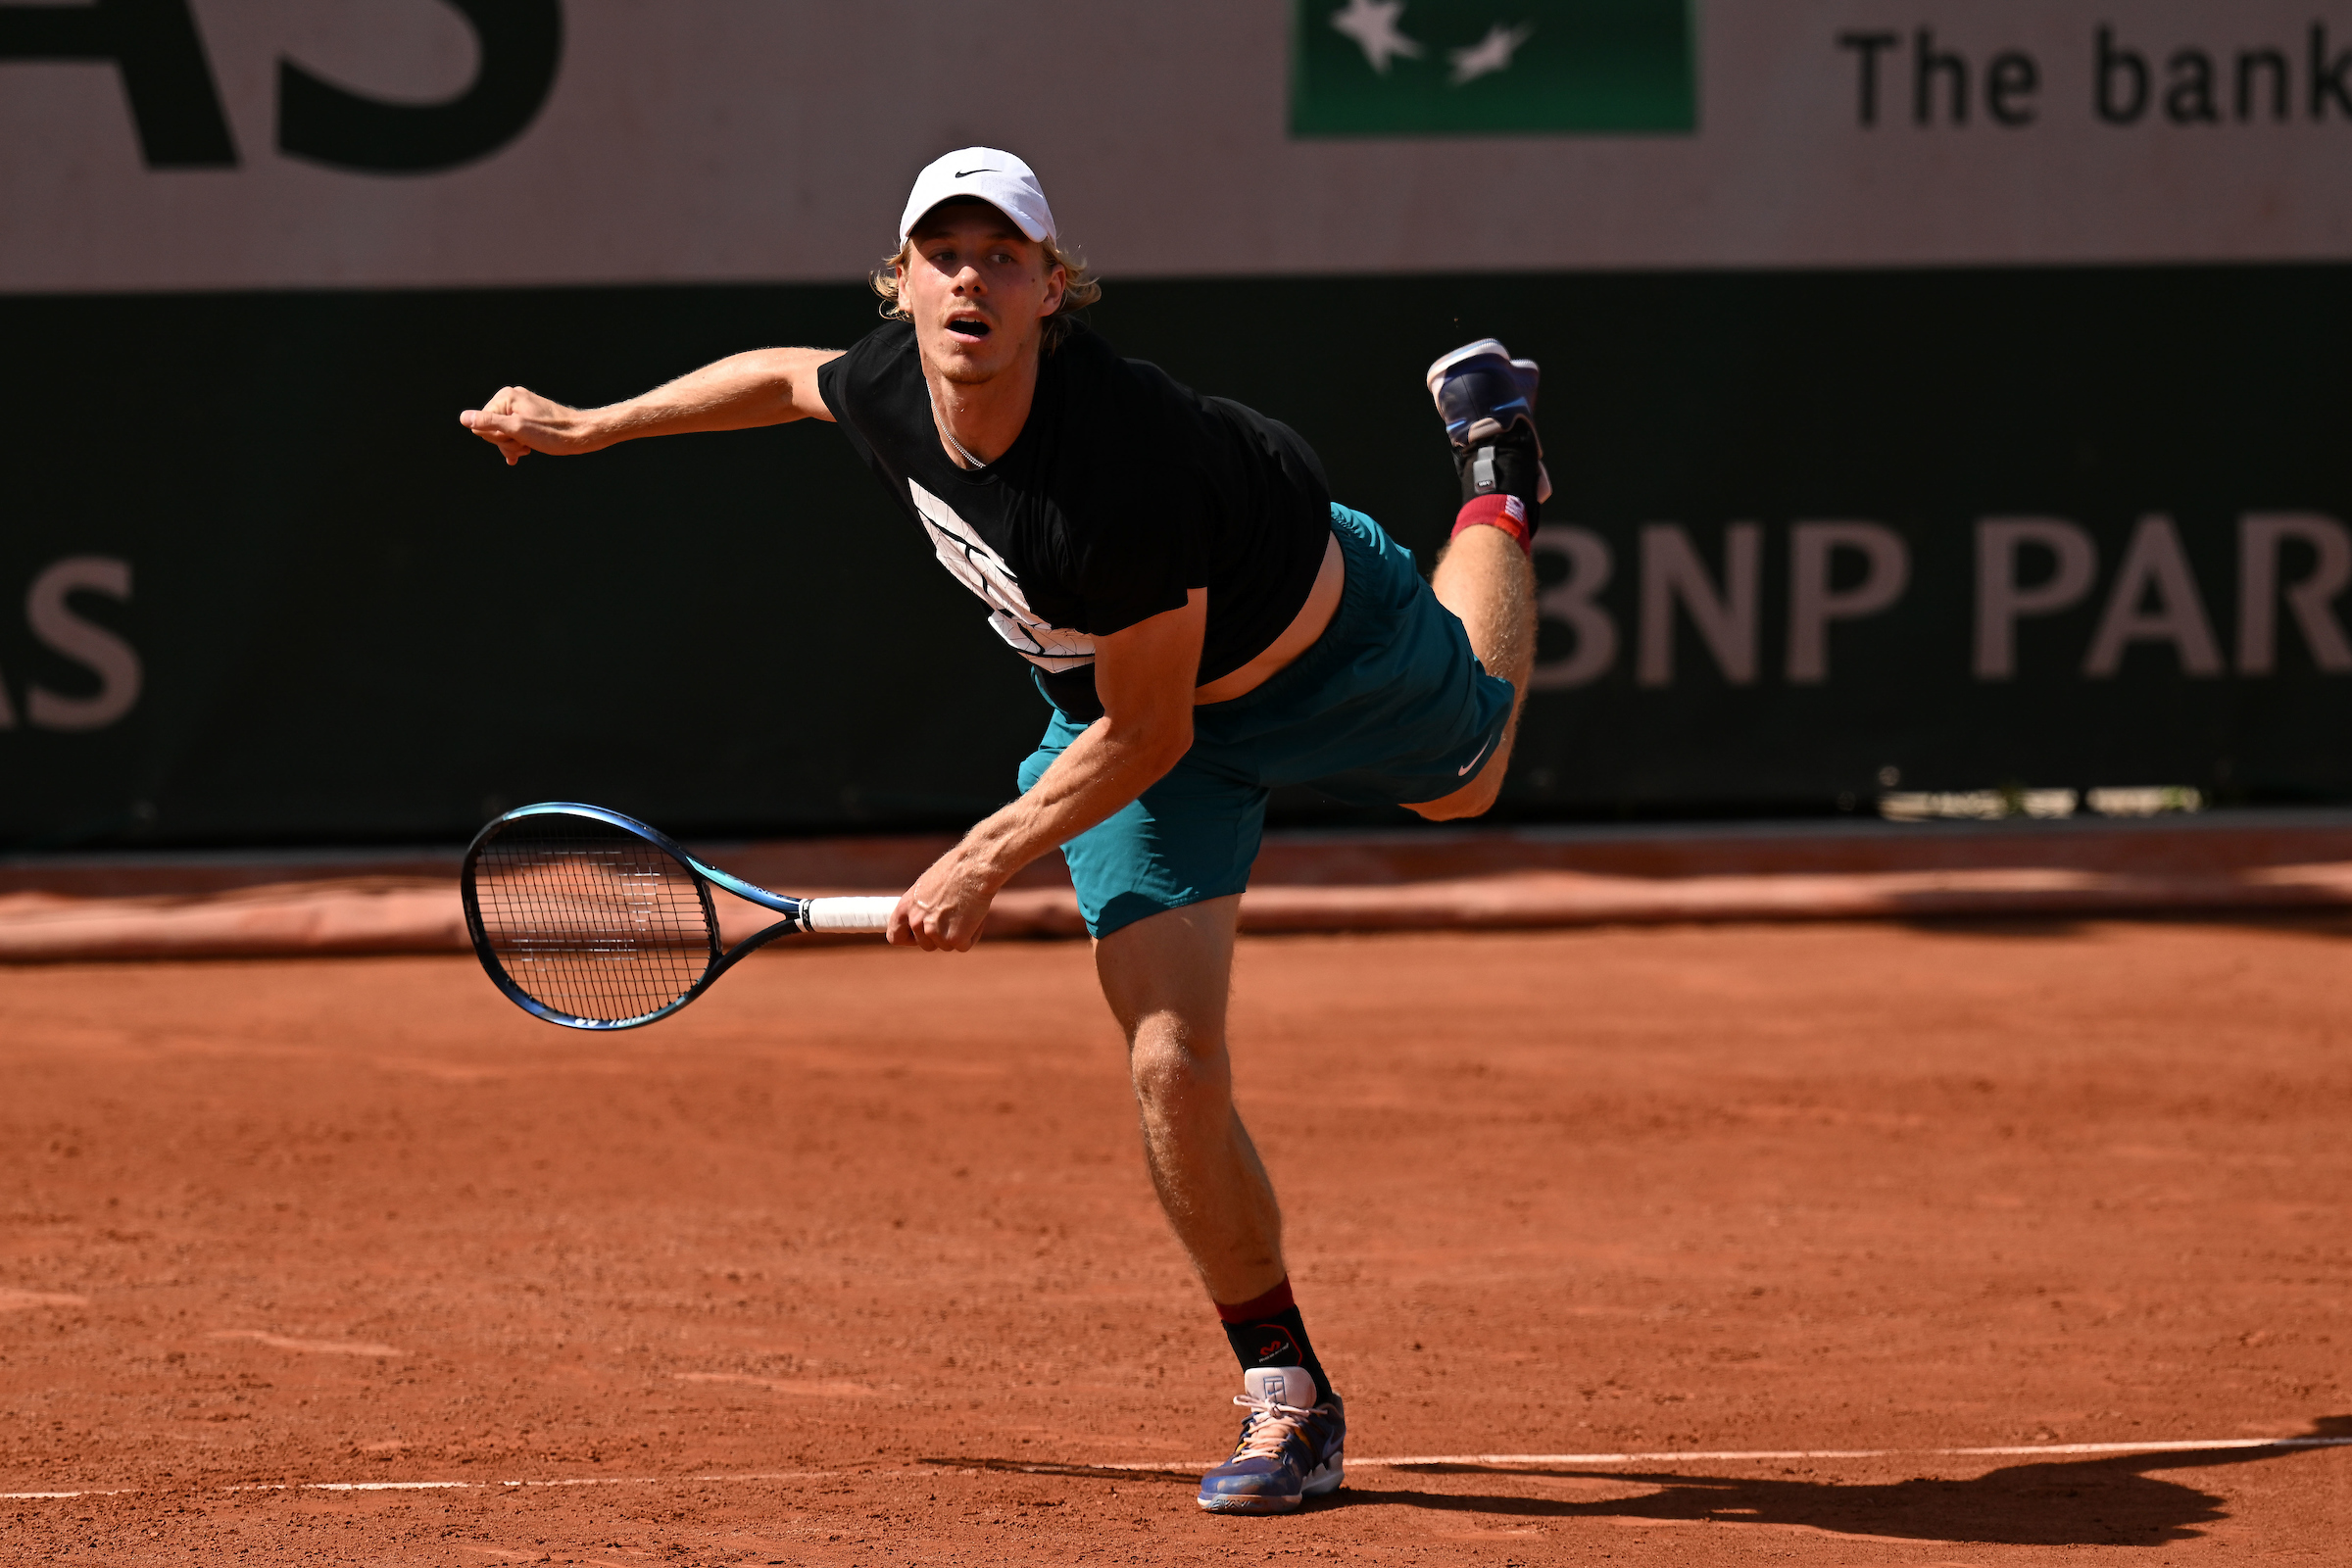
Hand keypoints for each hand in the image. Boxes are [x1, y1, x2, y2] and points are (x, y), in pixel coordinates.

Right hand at [458, 386, 598, 465]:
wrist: (582, 434)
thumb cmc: (553, 432)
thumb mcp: (517, 429)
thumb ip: (489, 423)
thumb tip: (464, 418)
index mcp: (506, 396)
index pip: (481, 424)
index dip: (497, 437)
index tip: (517, 438)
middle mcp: (512, 398)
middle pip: (491, 427)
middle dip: (505, 441)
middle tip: (525, 444)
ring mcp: (521, 407)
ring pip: (503, 432)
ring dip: (513, 444)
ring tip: (529, 447)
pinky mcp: (529, 416)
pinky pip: (513, 431)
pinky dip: (516, 443)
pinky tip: (522, 452)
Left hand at [888, 843, 1001, 951]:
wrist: (974, 867)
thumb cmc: (954, 871)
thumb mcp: (925, 888)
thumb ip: (920, 908)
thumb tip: (924, 922)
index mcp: (905, 907)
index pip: (895, 937)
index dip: (910, 939)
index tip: (924, 933)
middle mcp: (915, 921)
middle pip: (926, 945)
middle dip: (941, 936)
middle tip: (954, 915)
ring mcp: (933, 931)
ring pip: (946, 946)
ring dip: (958, 934)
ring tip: (965, 910)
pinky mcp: (953, 938)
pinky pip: (964, 946)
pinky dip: (972, 935)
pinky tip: (975, 915)